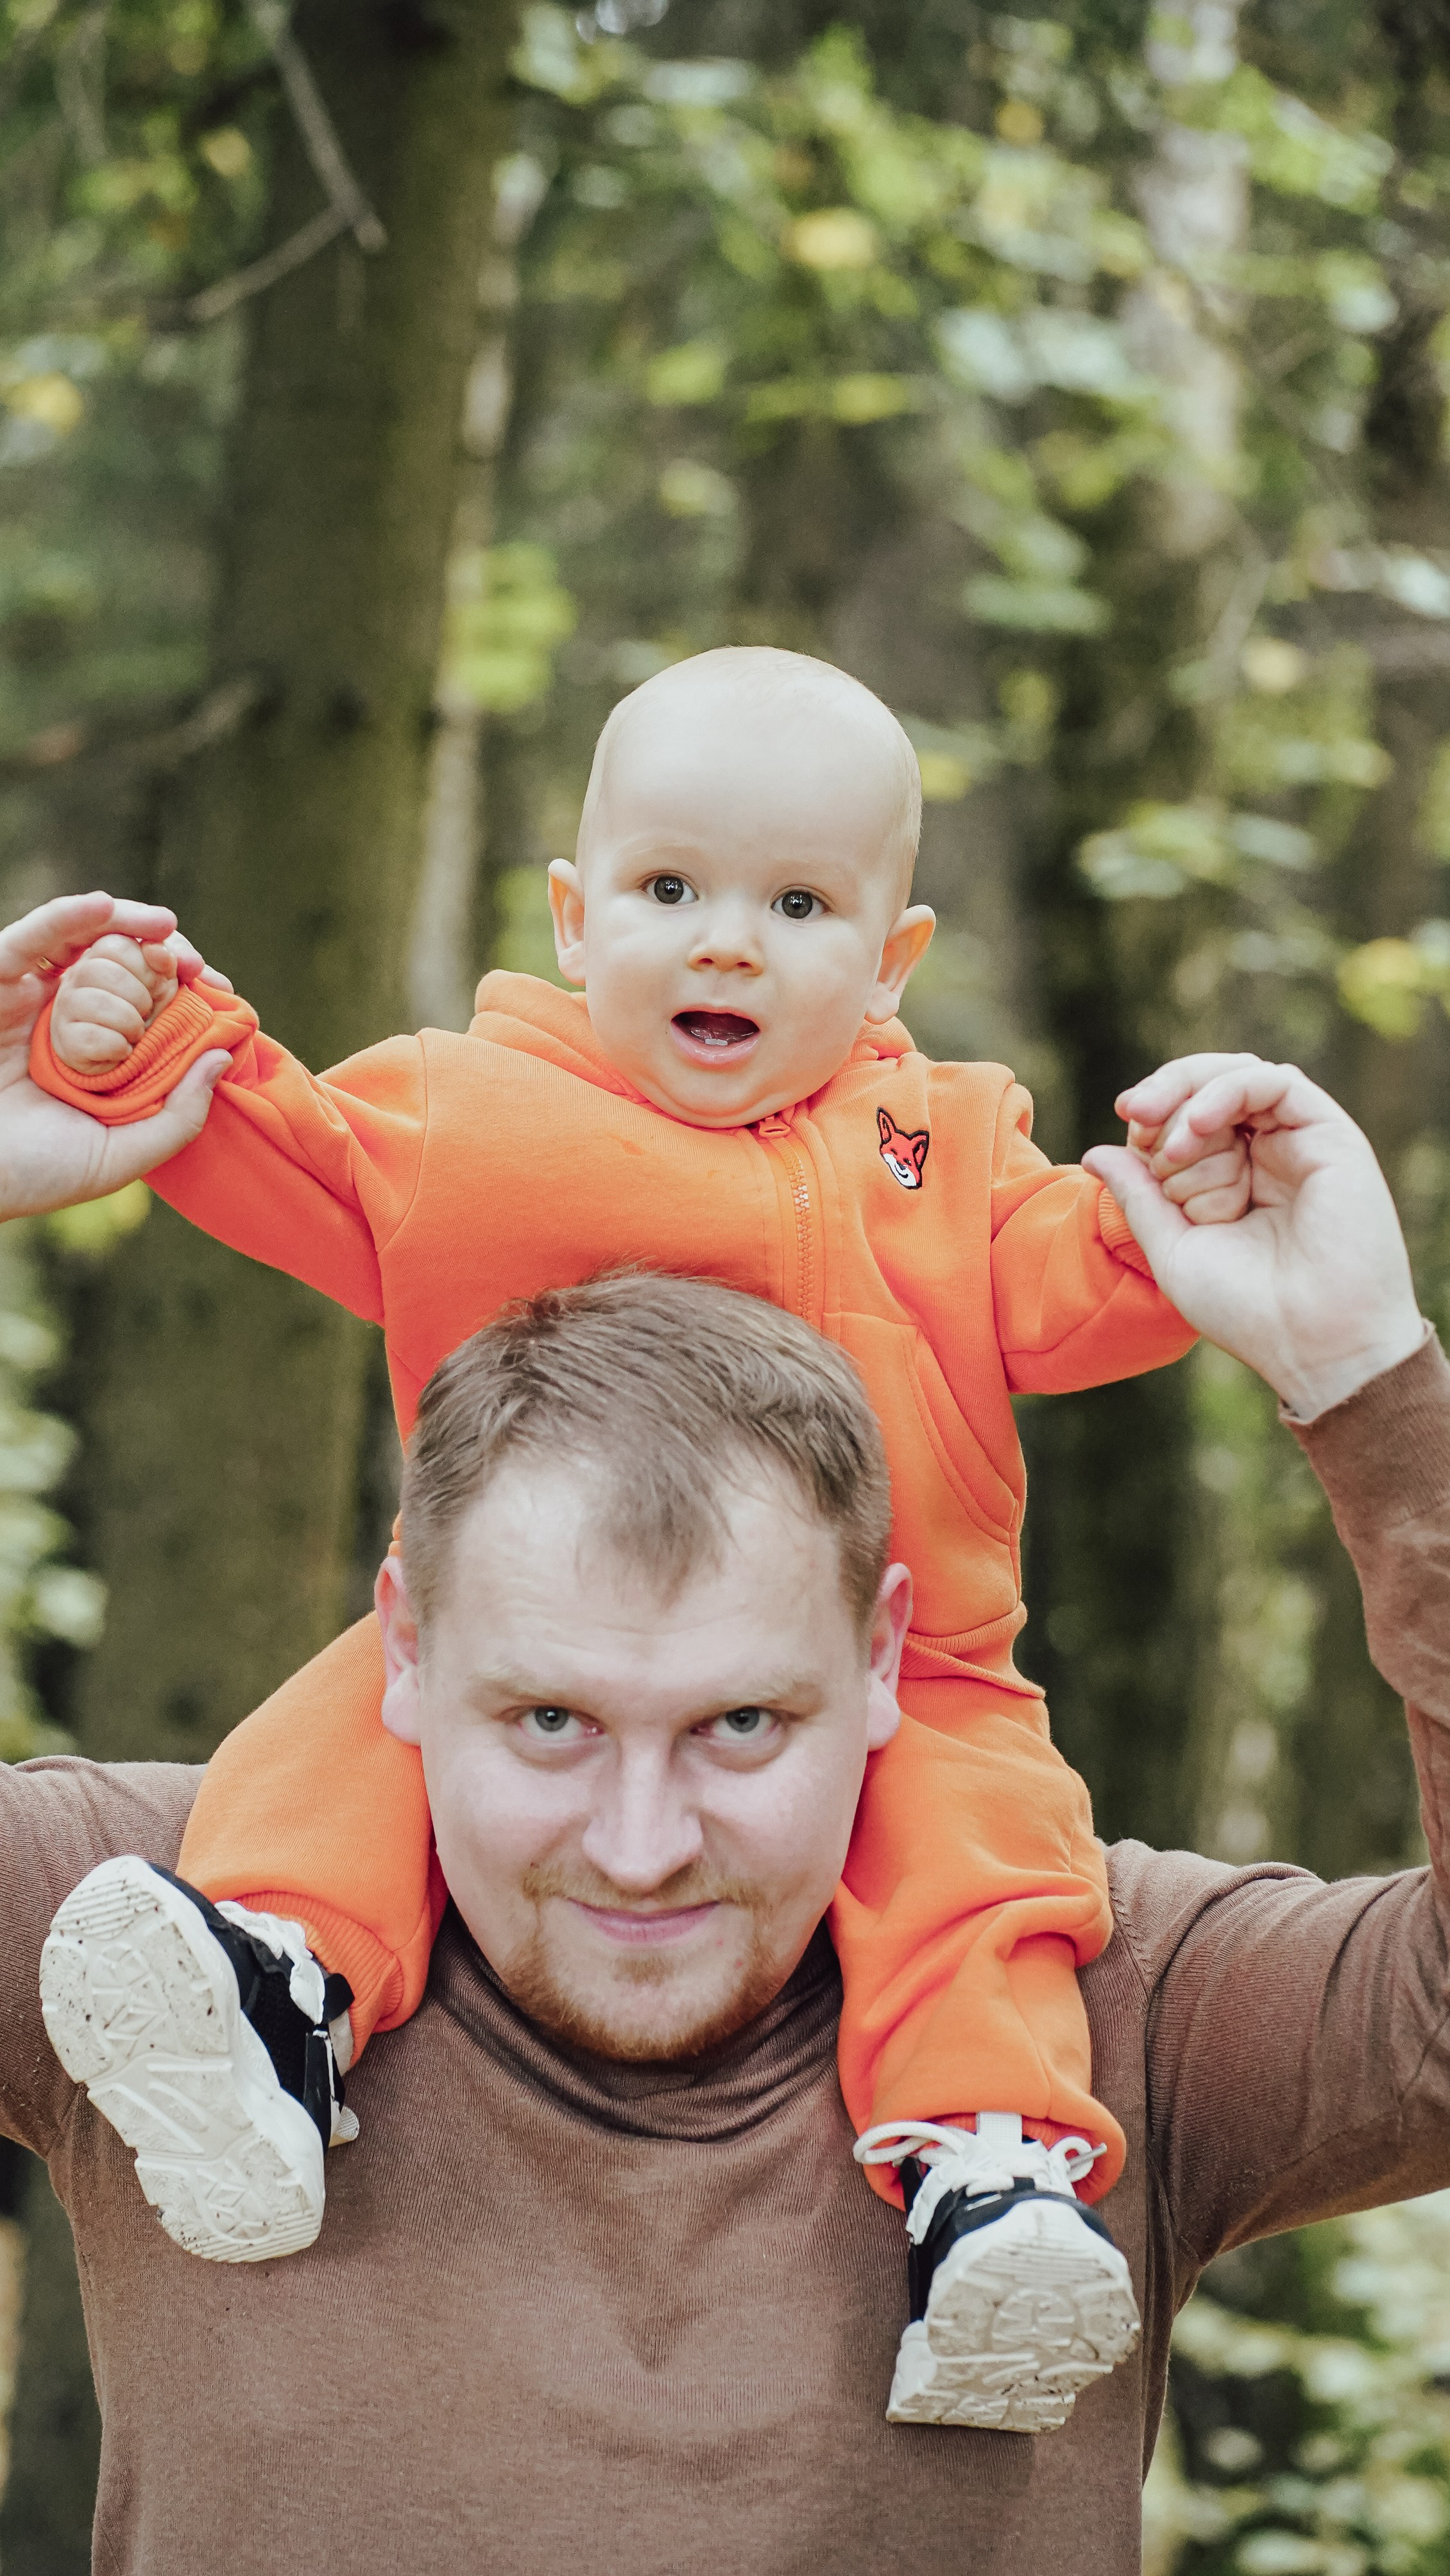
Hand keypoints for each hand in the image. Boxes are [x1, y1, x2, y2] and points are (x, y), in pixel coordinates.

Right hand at [0, 894, 231, 1215]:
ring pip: (84, 943)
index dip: (184, 986)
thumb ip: (178, 1117)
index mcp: (100, 1050)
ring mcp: (30, 998)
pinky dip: (65, 917)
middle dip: (164, 953)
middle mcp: (67, 1017)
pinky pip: (29, 939)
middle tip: (193, 965)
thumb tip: (221, 1057)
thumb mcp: (121, 1155)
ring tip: (165, 927)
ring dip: (127, 926)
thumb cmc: (36, 1174)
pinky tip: (104, 906)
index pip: (148, 1000)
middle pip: (123, 962)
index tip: (219, 988)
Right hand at [52, 932, 178, 1070]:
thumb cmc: (148, 1010)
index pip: (118, 944)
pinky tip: (123, 1049)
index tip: (157, 986)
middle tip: (146, 1012)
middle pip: (105, 972)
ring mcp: (66, 1006)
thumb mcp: (165, 980)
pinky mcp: (66, 1039)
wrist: (131, 1056)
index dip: (147, 967)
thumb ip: (170, 960)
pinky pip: (94, 1038)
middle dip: (141, 996)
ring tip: (136, 1032)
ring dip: (131, 1023)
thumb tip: (166, 953)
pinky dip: (120, 1047)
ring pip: (99, 1004)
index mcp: (102, 953)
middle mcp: (77, 974)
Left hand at [1084, 1054, 1423, 1417]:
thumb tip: (1096, 1151)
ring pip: (1241, 1076)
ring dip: (1192, 1096)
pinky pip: (1276, 1082)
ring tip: (1170, 1142)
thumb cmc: (1248, 1311)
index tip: (1129, 1141)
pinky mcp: (1331, 1137)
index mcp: (1235, 1181)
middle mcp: (1269, 1156)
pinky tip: (1197, 1127)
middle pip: (1211, 1087)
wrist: (1316, 1344)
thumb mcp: (1173, 1249)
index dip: (1151, 1119)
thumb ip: (1139, 1197)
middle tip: (1135, 1116)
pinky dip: (1228, 1092)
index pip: (1187, 1119)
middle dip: (1165, 1095)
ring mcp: (1300, 1144)